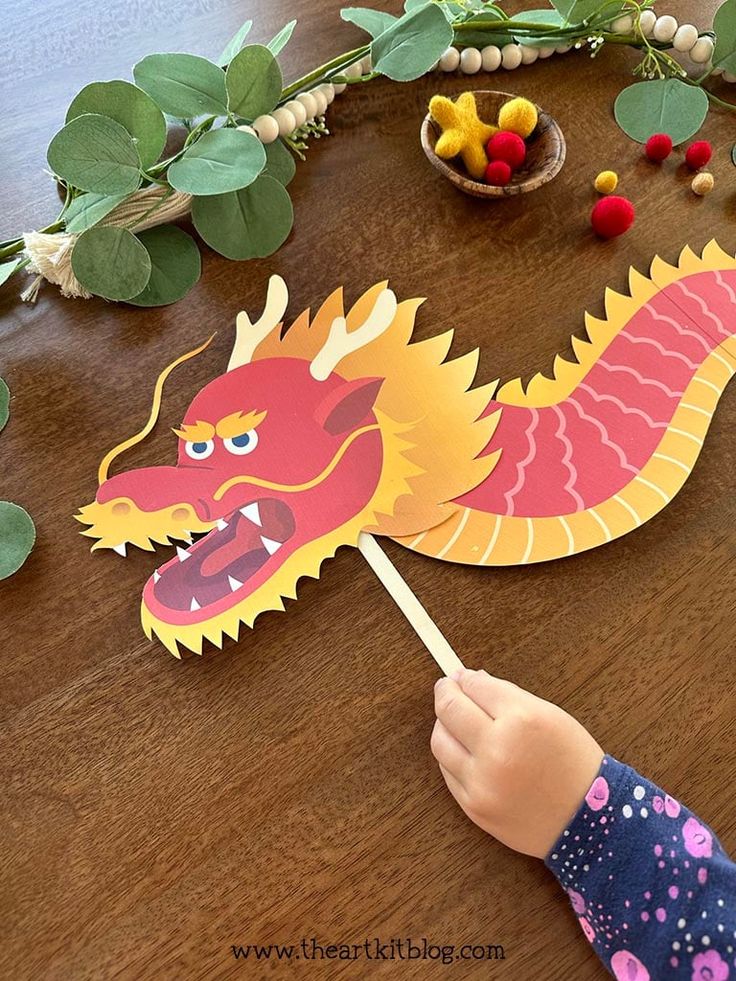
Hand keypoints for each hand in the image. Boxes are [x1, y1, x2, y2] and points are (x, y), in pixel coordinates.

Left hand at [431, 668, 603, 858]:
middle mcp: (498, 749)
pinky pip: (448, 771)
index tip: (461, 676)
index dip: (465, 678)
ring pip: (440, 741)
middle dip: (445, 692)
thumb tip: (472, 681)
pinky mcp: (474, 806)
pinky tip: (463, 749)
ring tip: (454, 720)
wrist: (591, 823)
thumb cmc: (574, 764)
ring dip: (443, 725)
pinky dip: (451, 755)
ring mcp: (482, 781)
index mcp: (522, 720)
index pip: (475, 686)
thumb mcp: (551, 716)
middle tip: (447, 688)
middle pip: (449, 709)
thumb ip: (508, 696)